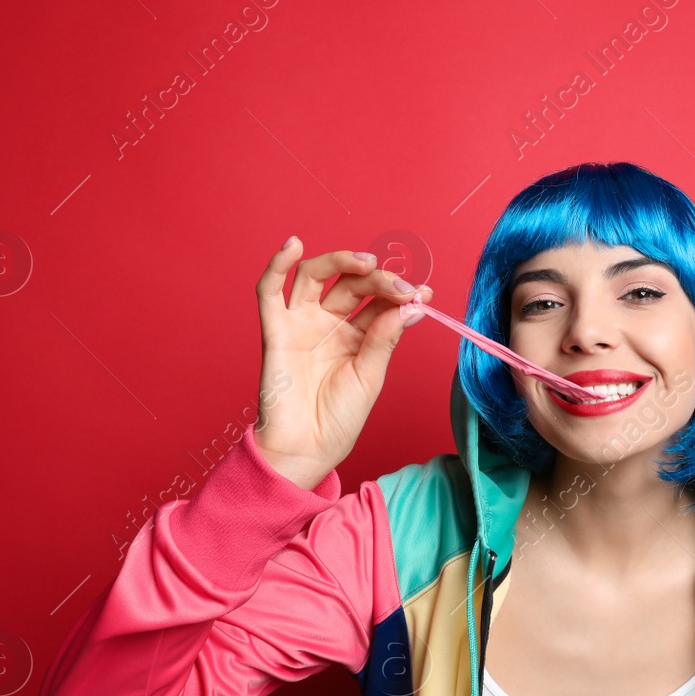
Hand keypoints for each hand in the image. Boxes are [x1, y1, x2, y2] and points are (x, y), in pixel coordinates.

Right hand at [251, 238, 432, 489]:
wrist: (307, 449)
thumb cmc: (338, 419)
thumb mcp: (370, 376)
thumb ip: (384, 337)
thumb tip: (413, 304)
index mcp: (355, 335)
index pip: (378, 300)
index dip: (400, 292)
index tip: (424, 293)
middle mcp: (328, 323)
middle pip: (351, 283)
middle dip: (378, 279)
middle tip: (399, 286)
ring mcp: (301, 324)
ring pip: (316, 276)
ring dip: (340, 262)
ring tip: (367, 263)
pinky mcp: (275, 331)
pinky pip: (270, 292)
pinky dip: (278, 265)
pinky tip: (293, 246)